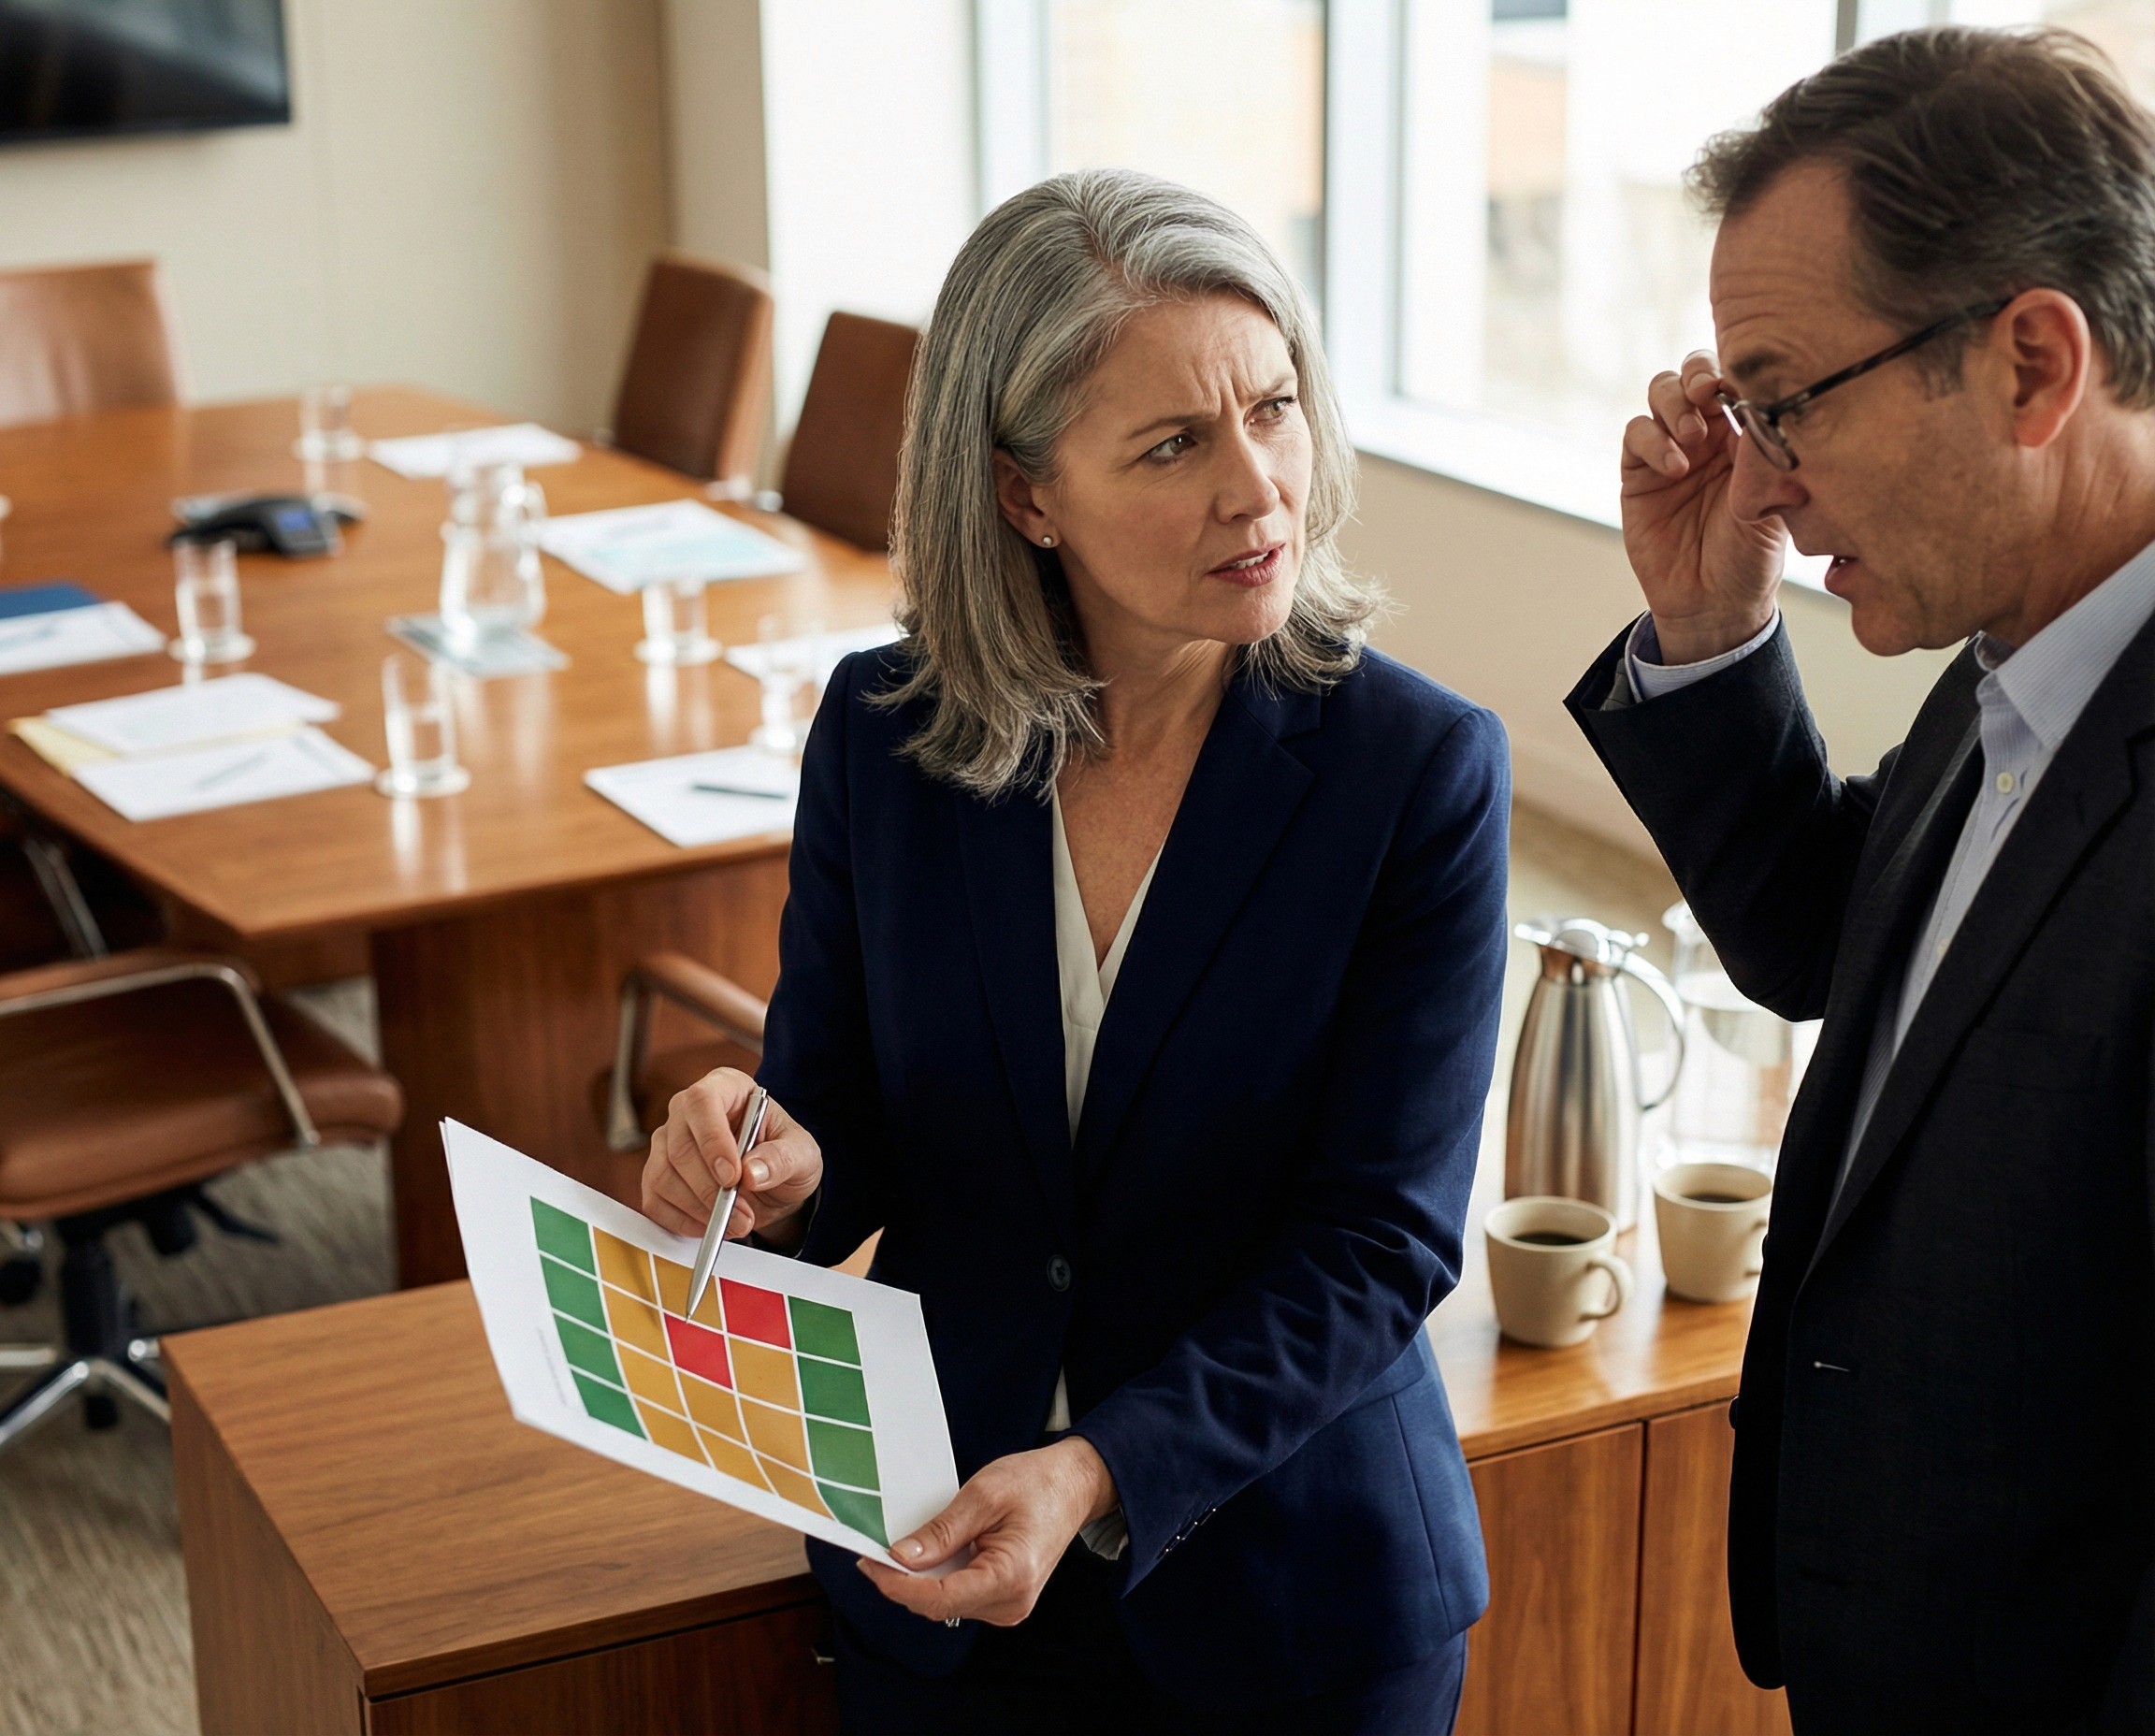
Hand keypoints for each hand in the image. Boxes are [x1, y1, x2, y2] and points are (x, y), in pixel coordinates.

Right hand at [639, 1067, 821, 1249]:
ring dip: (698, 1209)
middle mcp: (688, 1110)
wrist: (773, 1186)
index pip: (702, 1101)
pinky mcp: (658, 1175)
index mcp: (726, 1087)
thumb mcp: (803, 1155)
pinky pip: (655, 1200)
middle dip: (710, 1189)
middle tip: (742, 1216)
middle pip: (679, 1145)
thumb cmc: (786, 1157)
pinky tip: (710, 1226)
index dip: (712, 1139)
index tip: (732, 1177)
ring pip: (663, 1175)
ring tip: (736, 1224)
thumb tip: (752, 1172)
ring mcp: (668, 1142)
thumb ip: (783, 1159)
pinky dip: (681, 1221)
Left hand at [857, 1437, 1117, 1626]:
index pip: (940, 1599)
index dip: (897, 1585)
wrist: (1072, 1486)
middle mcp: (1011, 1603)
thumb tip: (901, 1559)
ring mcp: (1009, 1606)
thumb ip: (942, 1532)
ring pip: (945, 1604)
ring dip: (919, 1580)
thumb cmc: (1036, 1483)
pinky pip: (959, 1597)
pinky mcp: (1004, 1600)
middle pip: (938, 1605)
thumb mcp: (983, 1495)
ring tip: (901, 1548)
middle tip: (872, 1551)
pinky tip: (928, 1555)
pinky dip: (938, 1578)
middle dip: (902, 1581)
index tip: (868, 1563)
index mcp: (1011, 1576)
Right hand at [1620, 349, 1787, 662]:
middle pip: (1692, 372)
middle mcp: (1708, 432)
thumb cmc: (1752, 556)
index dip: (1733, 367)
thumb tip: (1758, 401)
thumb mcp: (1772, 500)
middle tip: (1709, 396)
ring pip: (1660, 393)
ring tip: (1692, 439)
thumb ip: (1761, 450)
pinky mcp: (1638, 474)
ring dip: (1673, 405)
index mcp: (1746, 430)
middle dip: (1698, 375)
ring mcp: (1670, 450)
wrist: (1714, 603)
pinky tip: (1675, 467)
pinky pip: (1636, 435)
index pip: (1735, 377)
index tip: (1740, 381)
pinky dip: (1652, 441)